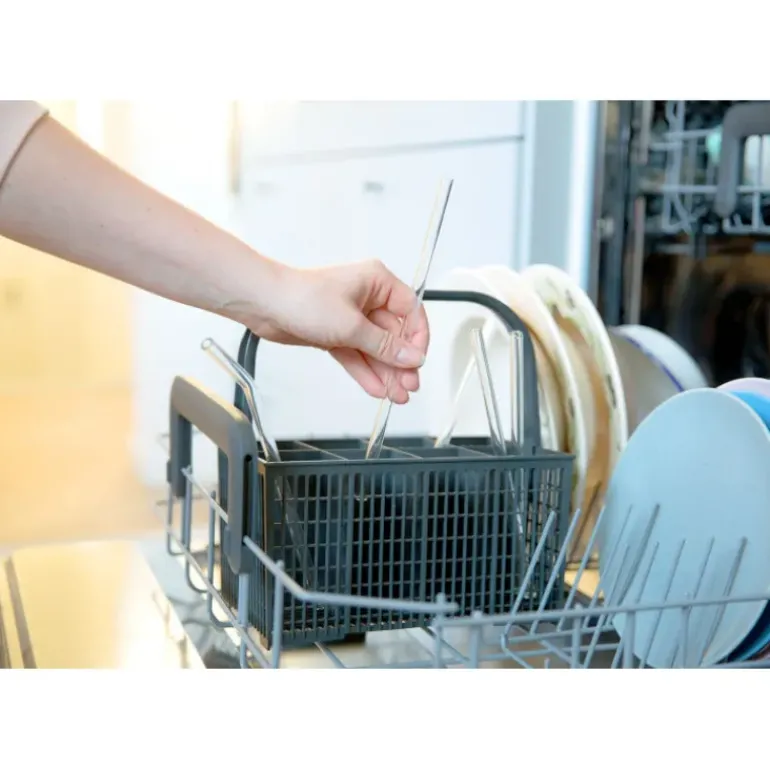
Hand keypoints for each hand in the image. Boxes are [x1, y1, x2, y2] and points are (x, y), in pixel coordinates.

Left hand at [249, 259, 428, 403]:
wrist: (265, 305)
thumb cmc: (302, 298)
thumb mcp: (351, 326)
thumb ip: (384, 345)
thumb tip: (412, 356)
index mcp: (377, 282)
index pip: (411, 312)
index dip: (417, 339)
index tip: (417, 361)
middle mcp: (367, 298)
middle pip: (394, 335)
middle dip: (401, 363)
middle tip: (409, 386)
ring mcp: (351, 317)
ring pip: (376, 349)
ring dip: (386, 372)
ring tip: (397, 395)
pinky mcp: (336, 334)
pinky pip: (358, 355)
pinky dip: (366, 372)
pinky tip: (377, 388)